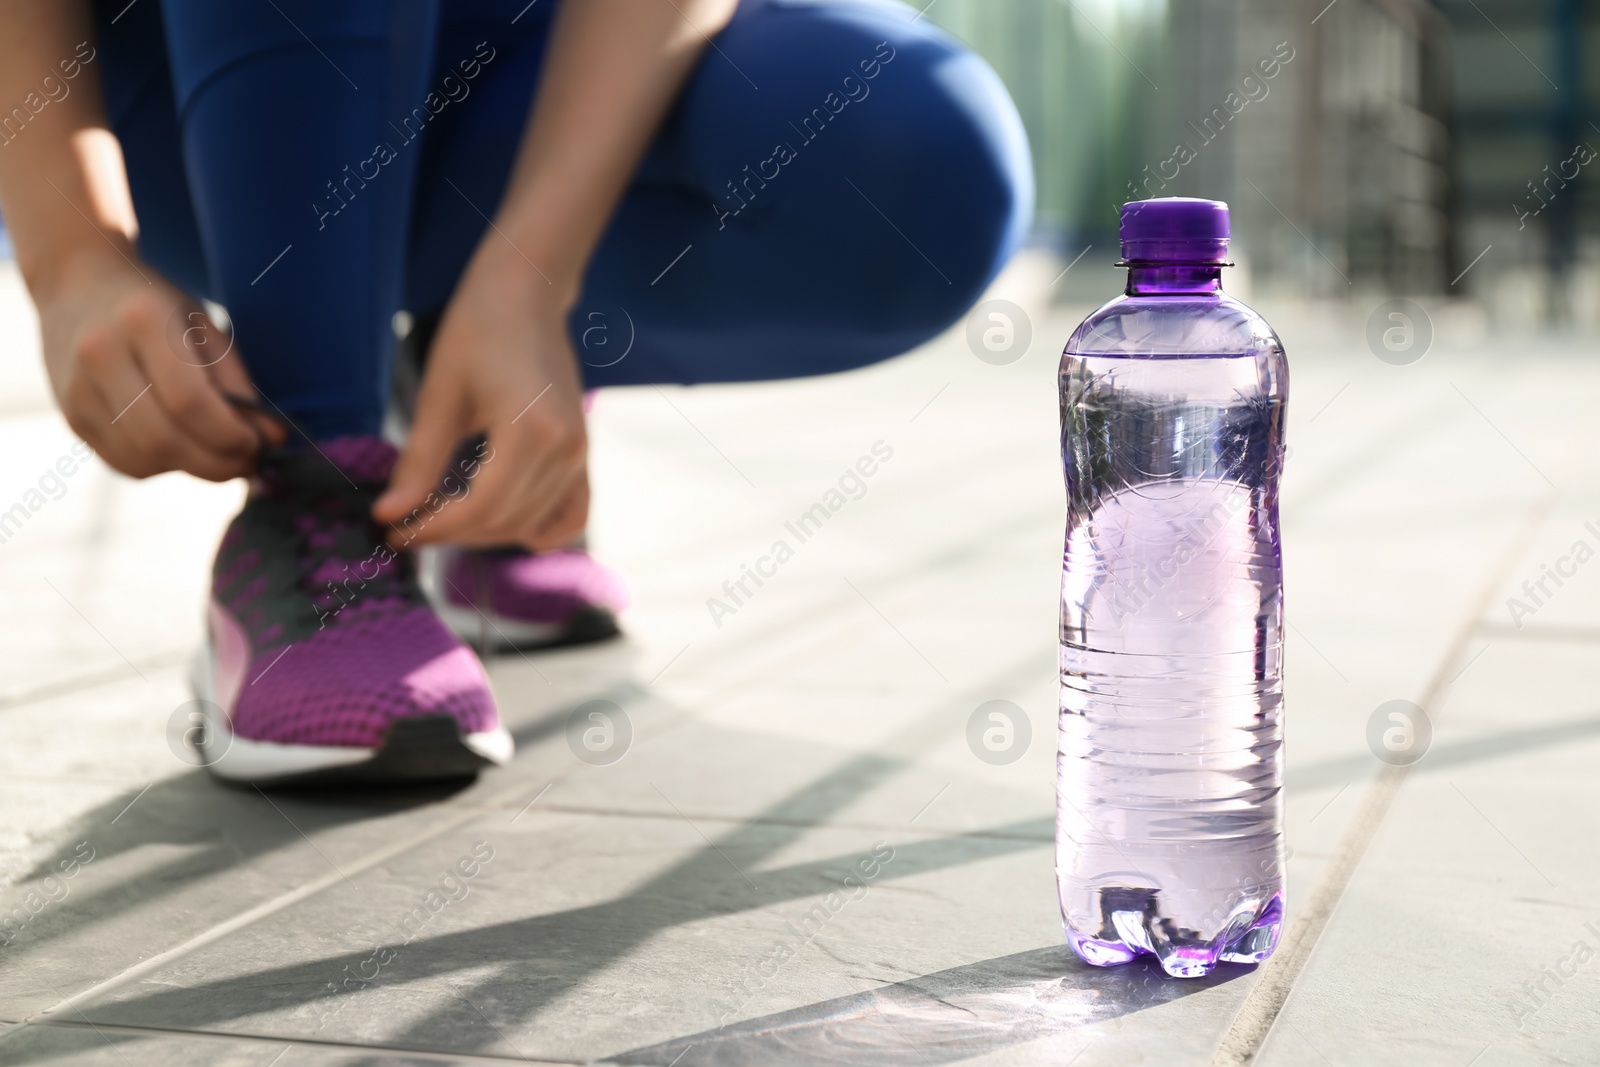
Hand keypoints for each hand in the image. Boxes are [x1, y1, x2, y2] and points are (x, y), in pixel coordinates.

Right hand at [37, 250, 281, 480]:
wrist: (77, 285)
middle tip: (247, 463)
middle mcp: (99, 356)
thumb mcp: (204, 326)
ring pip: (143, 460)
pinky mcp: (70, 417)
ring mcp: (77, 390)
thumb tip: (272, 439)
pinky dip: (163, 467)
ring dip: (192, 469)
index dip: (230, 435)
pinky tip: (183, 450)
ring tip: (220, 456)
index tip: (258, 444)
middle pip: (163, 440)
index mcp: (141, 322)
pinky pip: (123, 463)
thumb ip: (238, 383)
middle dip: (216, 464)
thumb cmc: (156, 306)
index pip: (189, 401)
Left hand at [373, 255, 587, 551]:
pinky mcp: (582, 454)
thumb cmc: (478, 332)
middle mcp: (564, 448)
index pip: (480, 508)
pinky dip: (539, 530)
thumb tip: (388, 515)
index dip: (434, 527)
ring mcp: (580, 453)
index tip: (395, 529)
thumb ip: (419, 462)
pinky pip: (571, 515)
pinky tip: (503, 524)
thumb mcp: (440, 396)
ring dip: (485, 533)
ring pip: (531, 524)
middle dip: (452, 532)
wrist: (528, 295)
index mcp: (530, 429)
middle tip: (408, 523)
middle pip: (504, 521)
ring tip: (443, 518)